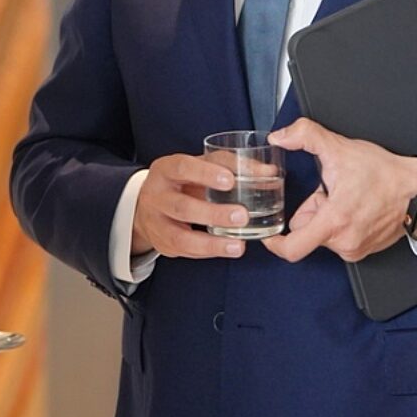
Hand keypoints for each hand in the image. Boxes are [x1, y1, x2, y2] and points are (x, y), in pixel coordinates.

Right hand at [131, 153, 248, 259]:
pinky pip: (185, 251)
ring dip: (211, 243)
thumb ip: (231, 165)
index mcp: (165, 170)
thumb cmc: (182, 180)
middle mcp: (156, 196)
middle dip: (212, 214)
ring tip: (238, 245)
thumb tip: (268, 171)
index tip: (230, 180)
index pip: (182, 168)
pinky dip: (208, 251)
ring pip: (180, 236)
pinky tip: (226, 249)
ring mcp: (156, 223)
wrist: (148, 203)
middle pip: (181, 207)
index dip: (205, 174)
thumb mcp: (199, 165)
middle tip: (242, 215)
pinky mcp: (162, 243)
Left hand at [261, 118, 416, 263]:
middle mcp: (344, 242)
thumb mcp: (341, 147)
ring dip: (328, 216)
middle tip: (332, 191)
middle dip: (313, 210)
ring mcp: (355, 249)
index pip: (293, 249)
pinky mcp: (364, 251)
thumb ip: (306, 136)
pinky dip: (342, 224)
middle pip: (308, 231)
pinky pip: (340, 239)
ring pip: (324, 234)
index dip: (275, 243)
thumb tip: (280, 137)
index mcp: (334, 221)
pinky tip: (356, 207)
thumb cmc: (385, 172)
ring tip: (348, 197)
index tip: (268, 235)